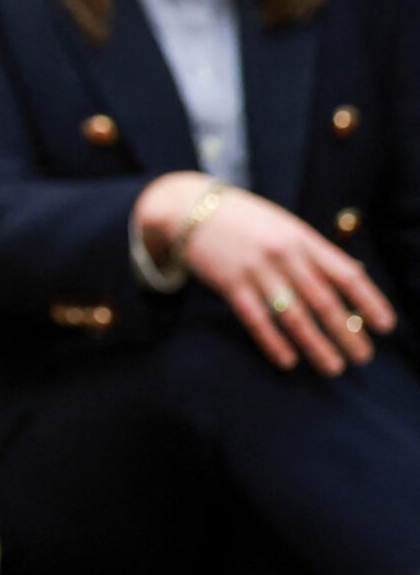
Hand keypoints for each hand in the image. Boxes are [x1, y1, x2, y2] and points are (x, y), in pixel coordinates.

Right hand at [137, 173, 397, 374]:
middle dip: (347, 332)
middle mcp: (283, 254)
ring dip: (317, 345)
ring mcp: (256, 270)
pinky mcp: (230, 284)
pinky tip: (288, 360)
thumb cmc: (244, 220)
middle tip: (363, 357)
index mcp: (303, 239)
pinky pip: (257, 320)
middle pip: (324, 301)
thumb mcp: (285, 226)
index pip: (346, 274)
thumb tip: (355, 276)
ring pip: (294, 315)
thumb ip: (314, 252)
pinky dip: (273, 342)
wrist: (189, 208)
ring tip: (333, 367)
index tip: (385, 326)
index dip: (370, 301)